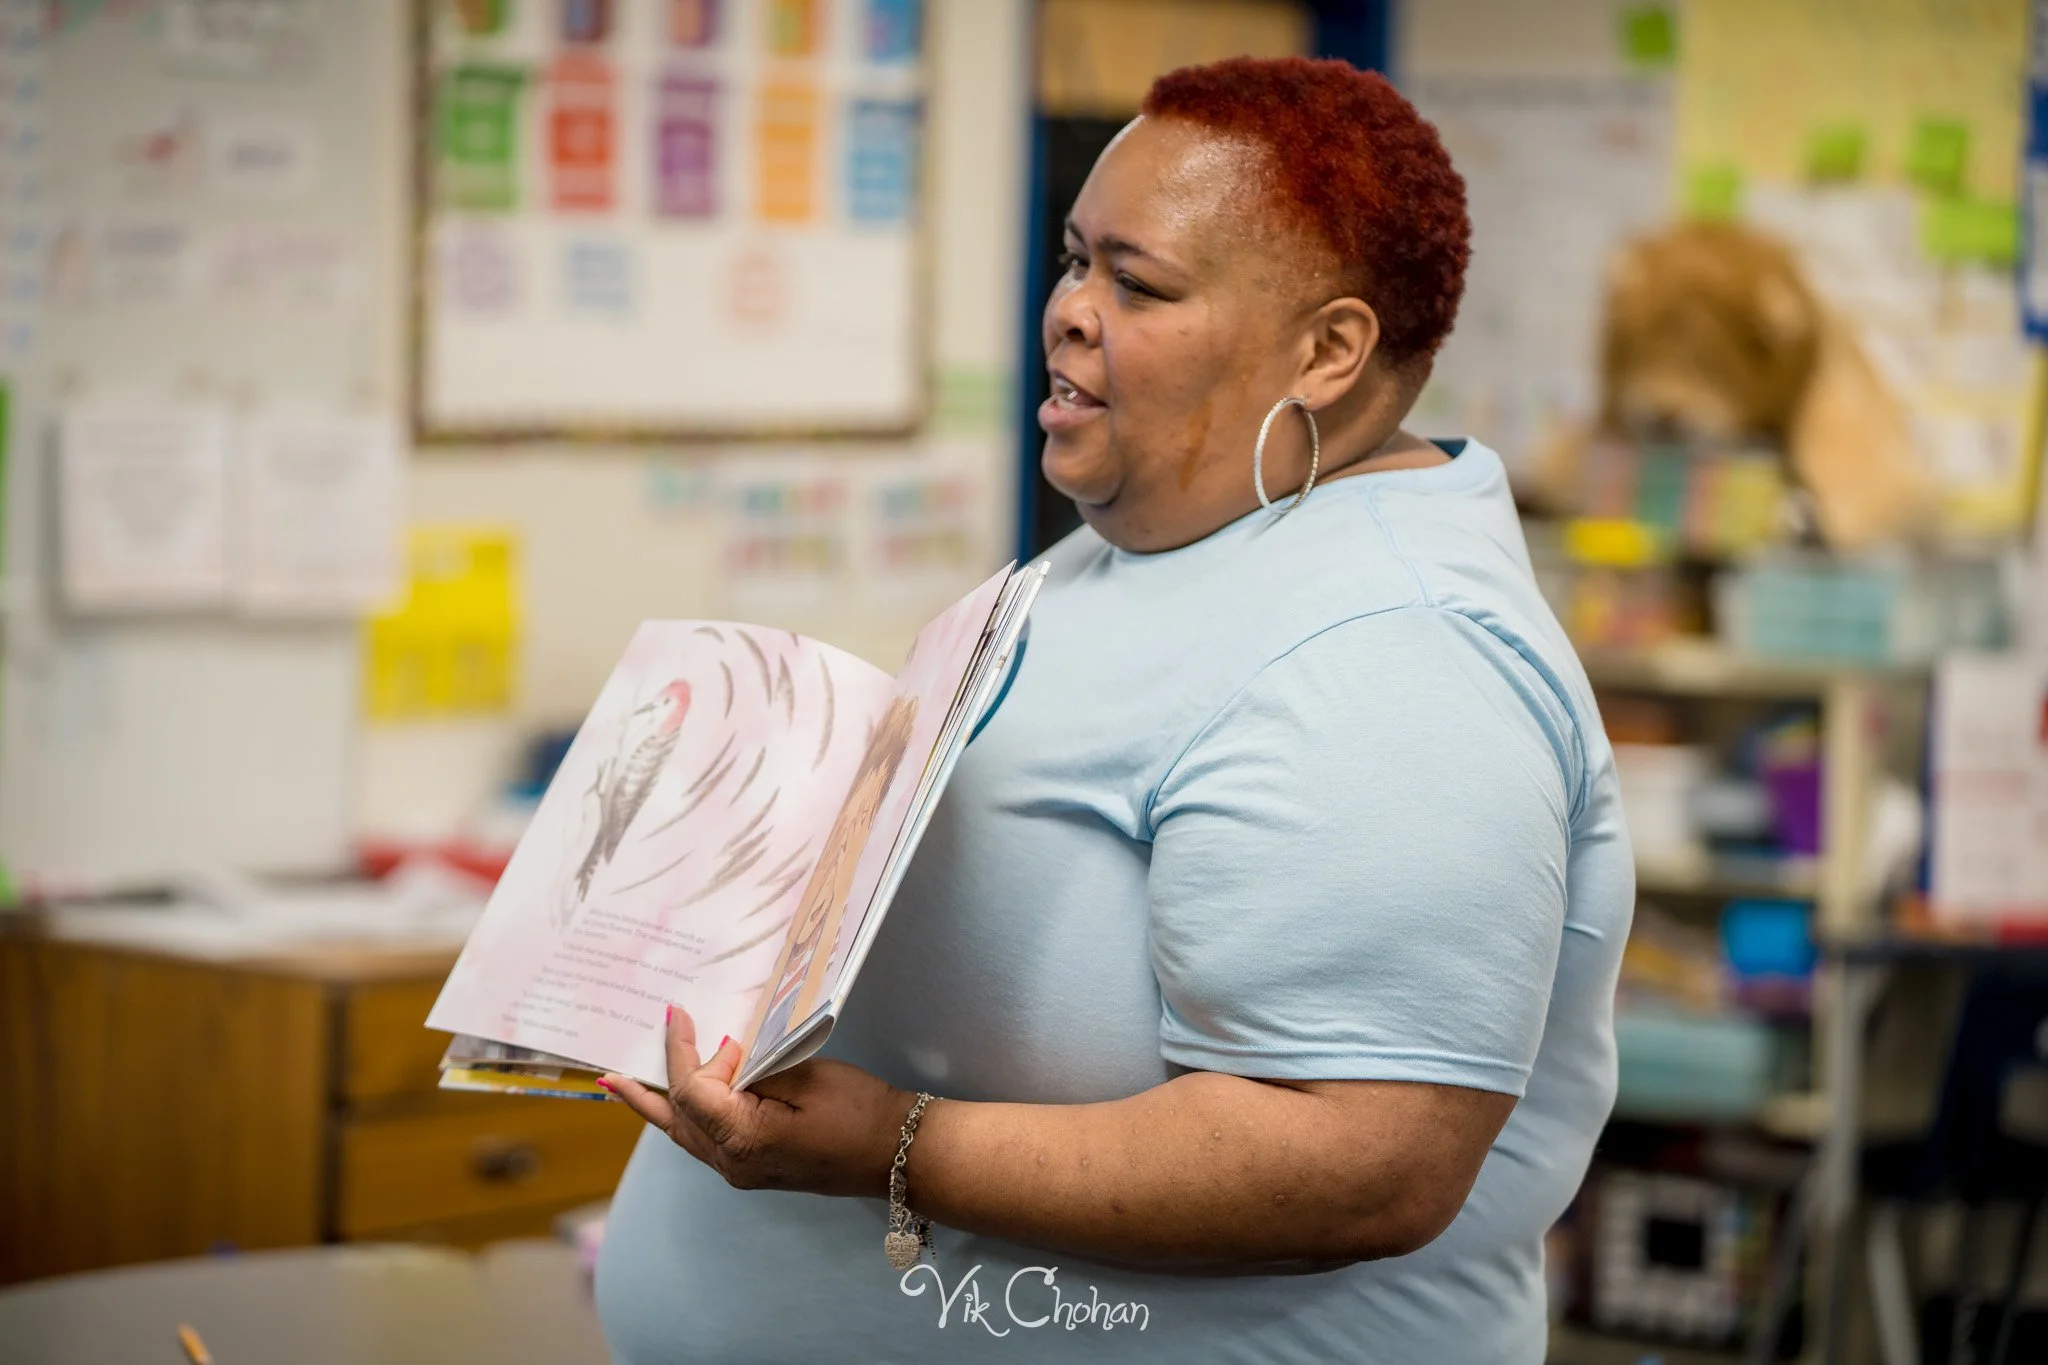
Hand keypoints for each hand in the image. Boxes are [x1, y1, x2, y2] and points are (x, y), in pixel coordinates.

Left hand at [601, 1006, 912, 1198]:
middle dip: (641, 1095)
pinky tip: (686, 1099)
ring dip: (661, 1107)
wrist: (897, 1153)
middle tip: (607, 1076)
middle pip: (674, 1121)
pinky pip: (707, 1140)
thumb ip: (755, 1065)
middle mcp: (732, 1163)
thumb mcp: (806, 1075)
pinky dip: (690, 1116)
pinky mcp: (754, 1168)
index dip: (680, 1051)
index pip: (691, 1090)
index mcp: (742, 1139)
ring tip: (628, 1088)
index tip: (677, 1014)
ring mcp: (742, 1170)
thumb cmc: (860, 1112)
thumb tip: (726, 1058)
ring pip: (686, 1136)